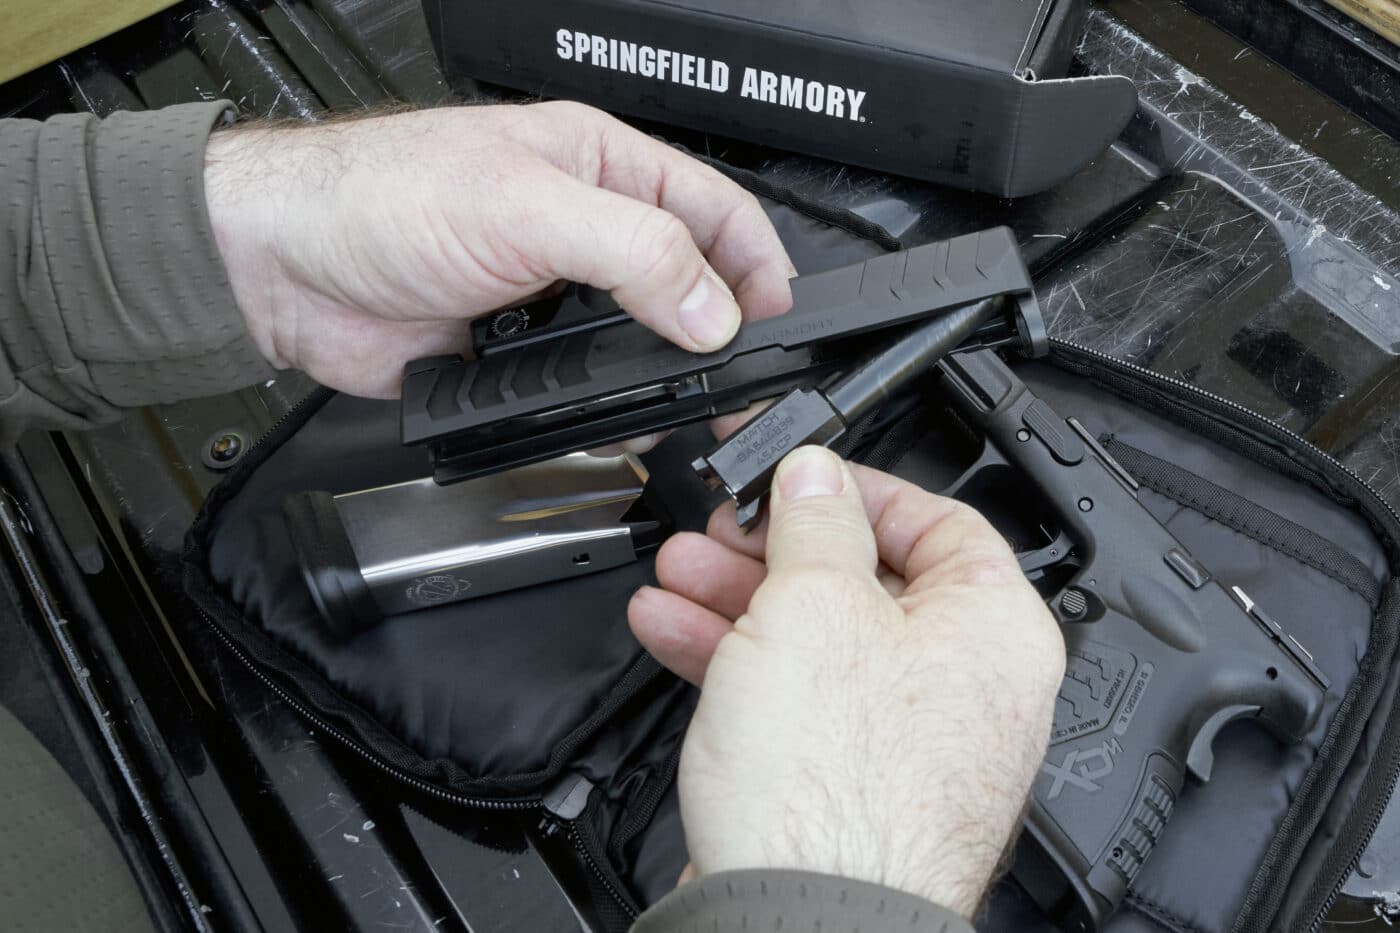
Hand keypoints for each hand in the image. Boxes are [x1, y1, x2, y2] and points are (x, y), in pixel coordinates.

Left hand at [203, 101, 794, 397]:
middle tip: (740, 379)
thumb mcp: (525, 206)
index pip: (713, 208)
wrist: (283, 269)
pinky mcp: (519, 354)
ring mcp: (553, 296)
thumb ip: (632, 252)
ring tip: (682, 403)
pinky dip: (604, 406)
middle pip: (688, 281)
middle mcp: (584, 229)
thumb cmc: (379, 197)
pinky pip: (583, 387)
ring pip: (640, 342)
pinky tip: (608, 413)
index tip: (779, 317)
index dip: (757, 261)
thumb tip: (710, 306)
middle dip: (720, 329)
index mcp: (600, 166)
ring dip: (663, 374)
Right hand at [627, 447, 1064, 917]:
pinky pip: (800, 698)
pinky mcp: (852, 784)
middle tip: (723, 529)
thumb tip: (816, 474)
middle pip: (867, 582)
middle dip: (776, 549)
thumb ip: (816, 524)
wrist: (804, 924)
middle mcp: (965, 687)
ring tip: (678, 575)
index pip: (940, 521)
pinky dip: (740, 663)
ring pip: (821, 640)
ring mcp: (908, 742)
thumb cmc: (840, 792)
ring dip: (741, 599)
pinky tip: (677, 634)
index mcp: (993, 630)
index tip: (798, 479)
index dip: (858, 490)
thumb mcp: (814, 607)